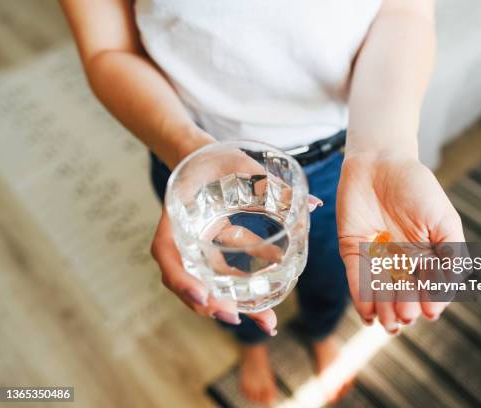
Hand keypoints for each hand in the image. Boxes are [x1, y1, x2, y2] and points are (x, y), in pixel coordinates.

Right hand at [150, 141, 321, 334]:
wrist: (201, 157)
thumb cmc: (214, 158)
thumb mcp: (238, 164)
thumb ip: (270, 183)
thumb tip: (313, 205)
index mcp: (176, 217)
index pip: (167, 255)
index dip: (182, 280)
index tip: (204, 297)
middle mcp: (182, 240)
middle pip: (189, 282)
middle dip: (213, 304)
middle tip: (237, 318)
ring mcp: (196, 250)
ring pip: (209, 286)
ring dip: (235, 305)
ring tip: (267, 323)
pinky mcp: (212, 252)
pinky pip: (226, 276)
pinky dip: (247, 289)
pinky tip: (272, 300)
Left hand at [337, 153, 464, 332]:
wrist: (380, 161)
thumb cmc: (417, 187)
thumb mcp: (443, 220)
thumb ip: (451, 252)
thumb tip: (449, 289)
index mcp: (426, 255)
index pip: (429, 286)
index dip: (429, 300)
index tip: (430, 311)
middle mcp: (401, 260)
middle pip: (403, 292)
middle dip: (404, 306)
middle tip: (405, 316)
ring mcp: (376, 256)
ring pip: (380, 290)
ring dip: (384, 307)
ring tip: (388, 321)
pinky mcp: (353, 250)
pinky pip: (357, 277)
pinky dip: (362, 295)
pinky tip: (368, 313)